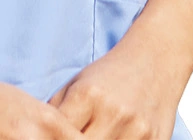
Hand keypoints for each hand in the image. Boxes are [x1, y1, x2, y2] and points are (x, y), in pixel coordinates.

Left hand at [47, 40, 184, 139]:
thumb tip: (35, 131)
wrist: (156, 60)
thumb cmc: (109, 74)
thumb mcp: (76, 83)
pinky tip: (109, 139)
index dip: (50, 137)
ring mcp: (137, 130)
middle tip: (63, 138)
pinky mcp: (157, 139)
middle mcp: (113, 113)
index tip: (45, 137)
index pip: (57, 132)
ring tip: (90, 136)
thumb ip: (55, 110)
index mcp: (87, 95)